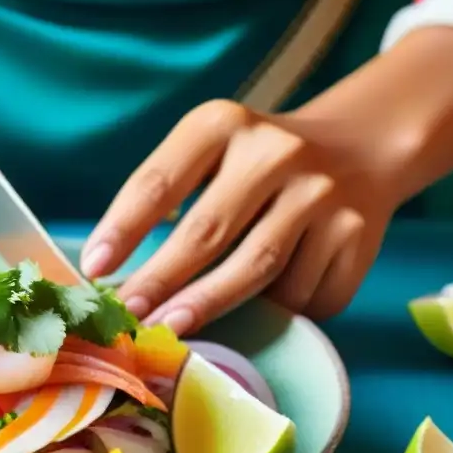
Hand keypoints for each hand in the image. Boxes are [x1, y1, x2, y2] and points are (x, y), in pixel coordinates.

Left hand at [79, 99, 403, 334]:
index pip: (160, 182)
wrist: (358, 148)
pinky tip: (256, 318)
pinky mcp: (358, 233)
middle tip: (128, 315)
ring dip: (208, 305)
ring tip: (172, 328)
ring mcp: (321, 193)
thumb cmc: (255, 165)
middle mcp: (276, 152)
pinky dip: (277, 313)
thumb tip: (117, 276)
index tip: (94, 269)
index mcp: (223, 125)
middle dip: (160, 280)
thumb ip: (169, 198)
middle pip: (207, 231)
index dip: (123, 229)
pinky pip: (305, 292)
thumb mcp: (211, 152)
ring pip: (256, 268)